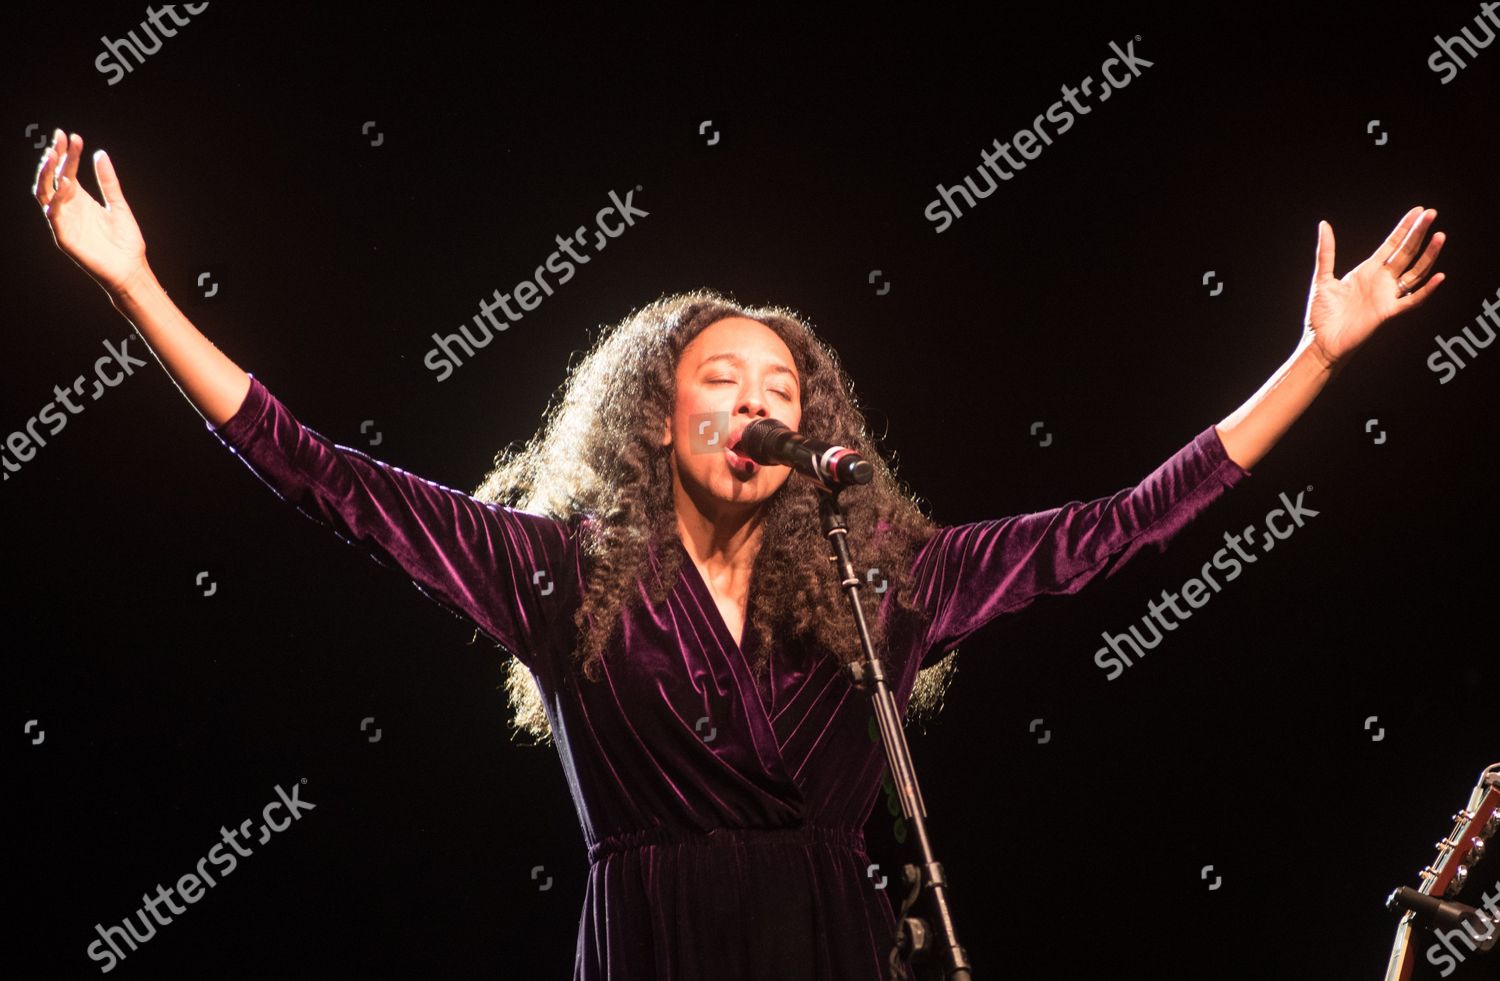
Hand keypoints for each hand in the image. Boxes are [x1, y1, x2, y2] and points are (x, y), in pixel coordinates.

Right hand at [33, 129, 147, 295]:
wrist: (131, 269)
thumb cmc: (125, 242)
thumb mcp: (119, 205)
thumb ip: (108, 182)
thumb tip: (100, 154)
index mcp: (80, 199)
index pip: (67, 171)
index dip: (67, 153)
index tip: (70, 135)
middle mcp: (68, 208)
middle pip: (52, 179)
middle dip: (54, 158)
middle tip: (60, 139)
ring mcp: (64, 222)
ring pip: (45, 194)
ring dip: (48, 175)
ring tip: (54, 156)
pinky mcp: (64, 237)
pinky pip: (55, 216)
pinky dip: (57, 200)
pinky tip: (65, 185)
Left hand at [1302, 206, 1445, 370]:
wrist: (1320, 342)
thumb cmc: (1321, 314)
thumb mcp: (1322, 278)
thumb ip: (1326, 252)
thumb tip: (1324, 224)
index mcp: (1367, 271)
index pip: (1391, 245)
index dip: (1405, 228)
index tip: (1418, 211)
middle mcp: (1381, 281)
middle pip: (1406, 253)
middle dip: (1419, 233)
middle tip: (1432, 213)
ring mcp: (1387, 296)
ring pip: (1415, 272)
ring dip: (1429, 255)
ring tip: (1440, 236)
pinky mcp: (1388, 313)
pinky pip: (1412, 301)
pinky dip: (1426, 290)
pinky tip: (1439, 277)